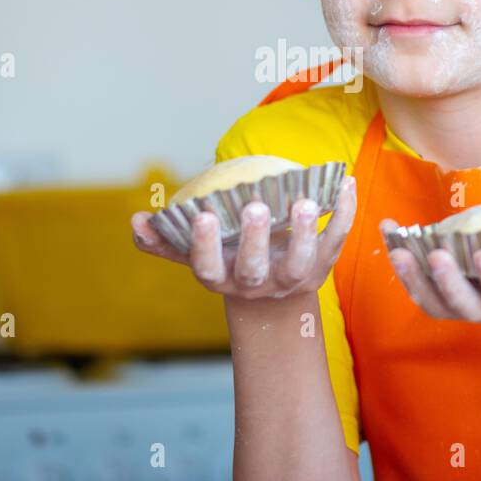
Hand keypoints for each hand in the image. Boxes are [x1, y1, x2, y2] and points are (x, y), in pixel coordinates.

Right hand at [130, 176, 356, 300]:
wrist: (275, 297)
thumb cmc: (229, 260)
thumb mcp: (198, 254)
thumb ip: (166, 240)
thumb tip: (136, 222)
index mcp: (224, 278)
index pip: (208, 268)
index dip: (203, 245)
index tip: (201, 216)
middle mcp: (258, 284)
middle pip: (254, 269)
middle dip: (253, 239)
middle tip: (252, 207)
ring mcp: (293, 279)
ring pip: (300, 262)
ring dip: (304, 232)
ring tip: (304, 200)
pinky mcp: (323, 268)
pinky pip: (336, 240)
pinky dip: (343, 213)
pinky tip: (344, 183)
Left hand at [381, 222, 480, 325]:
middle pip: (465, 307)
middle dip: (449, 283)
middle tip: (436, 254)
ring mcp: (467, 305)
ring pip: (434, 301)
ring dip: (413, 276)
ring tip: (400, 245)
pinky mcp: (447, 296)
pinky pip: (419, 287)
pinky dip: (401, 264)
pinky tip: (389, 234)